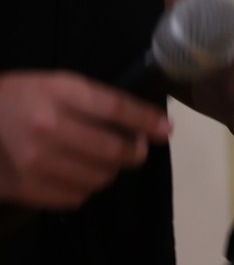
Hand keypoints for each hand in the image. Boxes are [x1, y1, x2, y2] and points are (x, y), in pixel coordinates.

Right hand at [0, 72, 170, 208]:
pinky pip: (75, 197)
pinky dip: (86, 188)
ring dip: (111, 171)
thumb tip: (141, 120)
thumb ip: (96, 99)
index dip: (147, 121)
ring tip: (104, 161)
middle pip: (113, 149)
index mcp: (59, 93)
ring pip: (98, 177)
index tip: (166, 129)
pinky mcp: (24, 187)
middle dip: (135, 151)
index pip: (116, 109)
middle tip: (135, 149)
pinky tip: (79, 174)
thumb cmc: (20, 97)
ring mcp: (34, 162)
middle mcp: (48, 128)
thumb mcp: (57, 84)